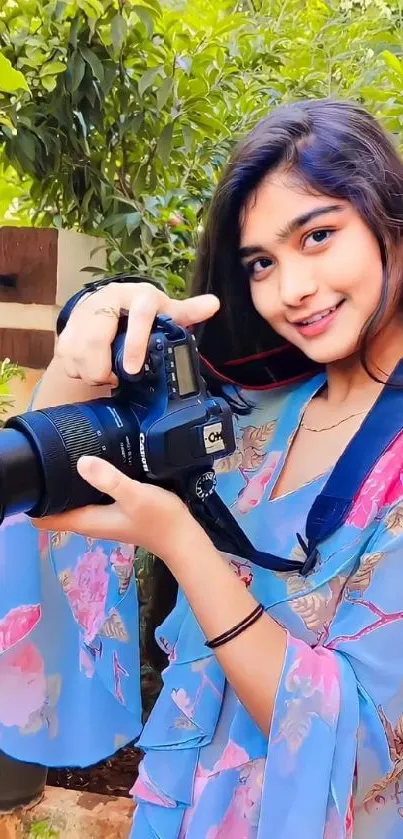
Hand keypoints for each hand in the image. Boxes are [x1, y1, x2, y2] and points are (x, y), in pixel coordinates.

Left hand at [32, 456, 195, 558]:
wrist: (183, 536)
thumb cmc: (159, 518)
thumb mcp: (134, 495)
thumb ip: (109, 480)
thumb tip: (81, 462)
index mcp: (87, 521)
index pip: (46, 520)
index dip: (35, 502)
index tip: (33, 480)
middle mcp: (91, 522)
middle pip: (57, 509)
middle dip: (48, 490)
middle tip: (47, 462)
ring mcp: (103, 518)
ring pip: (74, 502)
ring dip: (68, 487)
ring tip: (65, 460)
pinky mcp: (115, 512)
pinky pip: (91, 498)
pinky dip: (87, 486)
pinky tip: (94, 468)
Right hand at [56, 281, 219, 385]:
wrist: (107, 305)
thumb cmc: (140, 311)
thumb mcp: (164, 310)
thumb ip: (187, 312)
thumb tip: (214, 304)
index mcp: (135, 295)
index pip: (137, 316)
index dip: (135, 344)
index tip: (132, 371)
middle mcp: (105, 300)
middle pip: (94, 340)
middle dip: (103, 368)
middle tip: (115, 380)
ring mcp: (81, 314)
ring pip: (77, 352)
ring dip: (90, 372)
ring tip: (106, 376)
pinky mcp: (65, 328)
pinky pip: (65, 357)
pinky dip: (77, 370)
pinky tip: (90, 369)